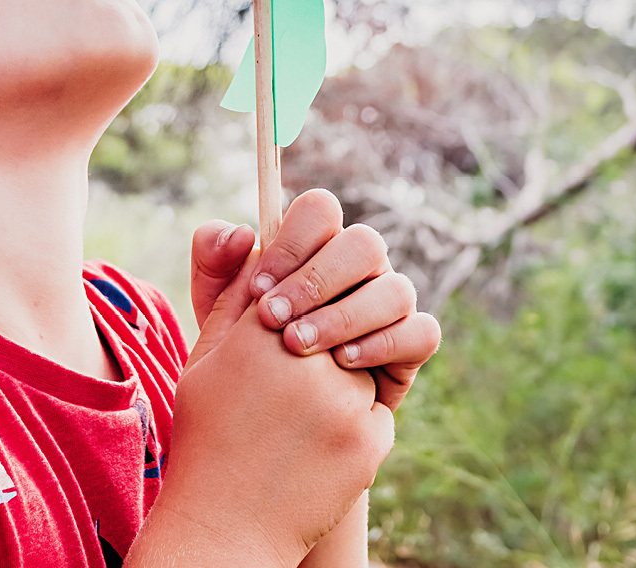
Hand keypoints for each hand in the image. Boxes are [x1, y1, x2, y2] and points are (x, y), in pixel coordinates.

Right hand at [143, 260, 391, 567]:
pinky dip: (356, 422)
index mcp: (254, 326)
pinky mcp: (366, 437)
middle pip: (365, 286)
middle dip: (350, 308)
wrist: (223, 528)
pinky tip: (315, 448)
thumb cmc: (208, 436)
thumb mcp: (207, 357)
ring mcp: (338, 397)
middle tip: (313, 345)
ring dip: (350, 370)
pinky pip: (379, 405)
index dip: (310, 257)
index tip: (287, 297)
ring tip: (309, 405)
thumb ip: (233, 292)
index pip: (314, 238)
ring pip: (371, 352)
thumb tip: (255, 236)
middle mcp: (299, 353)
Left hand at [189, 189, 441, 411]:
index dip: (291, 242)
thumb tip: (244, 233)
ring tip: (298, 347)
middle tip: (272, 319)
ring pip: (395, 288)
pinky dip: (383, 343)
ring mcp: (389, 306)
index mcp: (316, 249)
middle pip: (365, 243)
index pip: (320, 211)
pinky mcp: (410, 348)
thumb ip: (215, 263)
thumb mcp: (219, 312)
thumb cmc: (245, 358)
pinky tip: (343, 364)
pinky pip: (421, 332)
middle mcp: (359, 270)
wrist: (268, 425)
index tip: (257, 287)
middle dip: (316, 280)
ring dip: (344, 316)